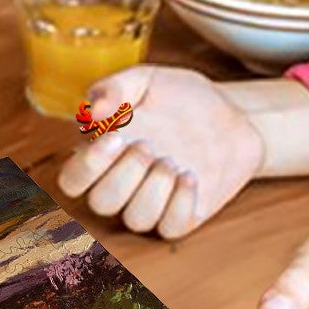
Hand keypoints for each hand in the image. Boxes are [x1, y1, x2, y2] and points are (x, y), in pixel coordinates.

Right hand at [56, 64, 264, 238]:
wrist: (235, 116)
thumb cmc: (183, 98)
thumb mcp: (146, 80)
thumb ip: (114, 88)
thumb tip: (92, 112)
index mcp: (106, 155)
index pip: (73, 180)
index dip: (86, 166)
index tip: (116, 137)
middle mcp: (125, 184)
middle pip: (101, 204)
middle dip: (124, 175)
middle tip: (149, 145)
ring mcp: (155, 203)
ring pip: (136, 220)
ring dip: (153, 189)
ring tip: (173, 160)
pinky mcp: (184, 216)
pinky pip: (170, 228)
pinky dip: (179, 204)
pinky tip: (190, 176)